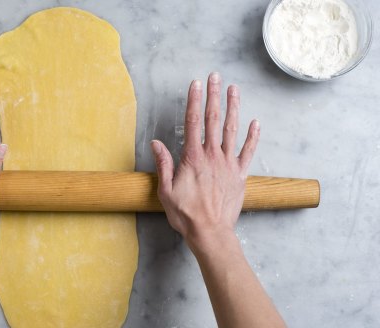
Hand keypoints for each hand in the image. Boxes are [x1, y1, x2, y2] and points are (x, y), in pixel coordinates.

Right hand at [151, 72, 258, 253]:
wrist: (210, 232)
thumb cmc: (186, 214)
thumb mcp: (165, 191)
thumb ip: (163, 164)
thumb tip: (156, 143)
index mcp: (192, 158)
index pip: (193, 123)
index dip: (194, 101)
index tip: (195, 84)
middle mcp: (212, 156)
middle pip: (213, 120)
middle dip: (214, 96)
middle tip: (215, 77)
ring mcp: (228, 164)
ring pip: (232, 130)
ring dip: (233, 108)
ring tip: (234, 89)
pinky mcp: (240, 175)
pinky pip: (248, 152)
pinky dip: (252, 137)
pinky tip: (255, 122)